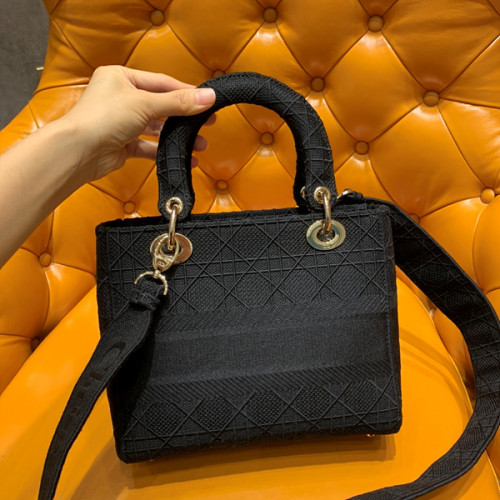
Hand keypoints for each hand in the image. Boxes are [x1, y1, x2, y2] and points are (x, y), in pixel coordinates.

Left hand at [61, 65, 215, 182]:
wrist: (79, 151)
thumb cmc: (103, 118)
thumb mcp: (146, 104)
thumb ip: (178, 103)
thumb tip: (208, 96)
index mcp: (121, 78)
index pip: (161, 83)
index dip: (185, 93)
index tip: (207, 101)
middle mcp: (120, 98)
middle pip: (160, 106)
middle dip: (184, 118)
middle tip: (207, 123)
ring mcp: (121, 122)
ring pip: (156, 128)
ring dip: (177, 136)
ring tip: (199, 144)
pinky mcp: (122, 144)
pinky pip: (149, 147)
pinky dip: (165, 152)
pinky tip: (182, 158)